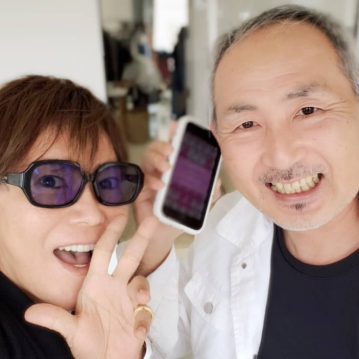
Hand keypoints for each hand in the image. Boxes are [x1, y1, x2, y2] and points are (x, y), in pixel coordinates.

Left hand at [24, 215, 157, 358]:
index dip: (109, 234)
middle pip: (130, 258)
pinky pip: (145, 312)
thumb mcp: (70, 331)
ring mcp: (129, 301)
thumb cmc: (87, 342)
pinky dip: (142, 320)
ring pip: (141, 283)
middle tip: (153, 220)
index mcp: (96, 284)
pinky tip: (135, 332)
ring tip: (139, 301)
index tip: (119, 217)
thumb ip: (54, 320)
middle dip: (141, 239)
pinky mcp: (140, 317)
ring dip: (142, 289)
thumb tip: (28, 314)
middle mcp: (114, 287)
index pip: (102, 253)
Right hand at [133, 126, 222, 276]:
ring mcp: (149, 178)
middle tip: (171, 150)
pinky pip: (143, 180)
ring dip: (156, 159)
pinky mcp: (140, 191)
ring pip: (147, 159)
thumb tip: (217, 181)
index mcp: (174, 167)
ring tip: (166, 167)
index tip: (175, 125)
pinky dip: (151, 181)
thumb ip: (209, 191)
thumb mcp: (198, 202)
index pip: (172, 145)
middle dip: (163, 144)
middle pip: (157, 148)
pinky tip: (160, 185)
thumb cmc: (178, 213)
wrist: (165, 234)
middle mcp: (159, 169)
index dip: (173, 133)